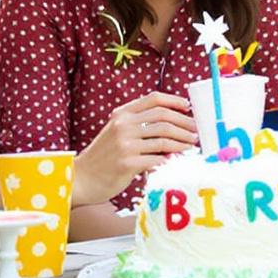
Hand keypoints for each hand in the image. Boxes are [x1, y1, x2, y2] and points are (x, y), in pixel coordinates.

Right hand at [74, 92, 197, 203]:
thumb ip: (137, 124)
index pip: (154, 99)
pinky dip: (170, 160)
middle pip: (163, 118)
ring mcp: (125, 144)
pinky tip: (177, 161)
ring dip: (182, 143)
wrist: (81, 178)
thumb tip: (169, 122)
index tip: (188, 108)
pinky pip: (157, 159)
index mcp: (122, 114)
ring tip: (192, 147)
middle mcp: (123, 125)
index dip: (174, 101)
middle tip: (196, 132)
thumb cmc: (103, 156)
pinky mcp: (127, 163)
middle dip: (185, 125)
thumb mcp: (115, 132)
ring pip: (164, 140)